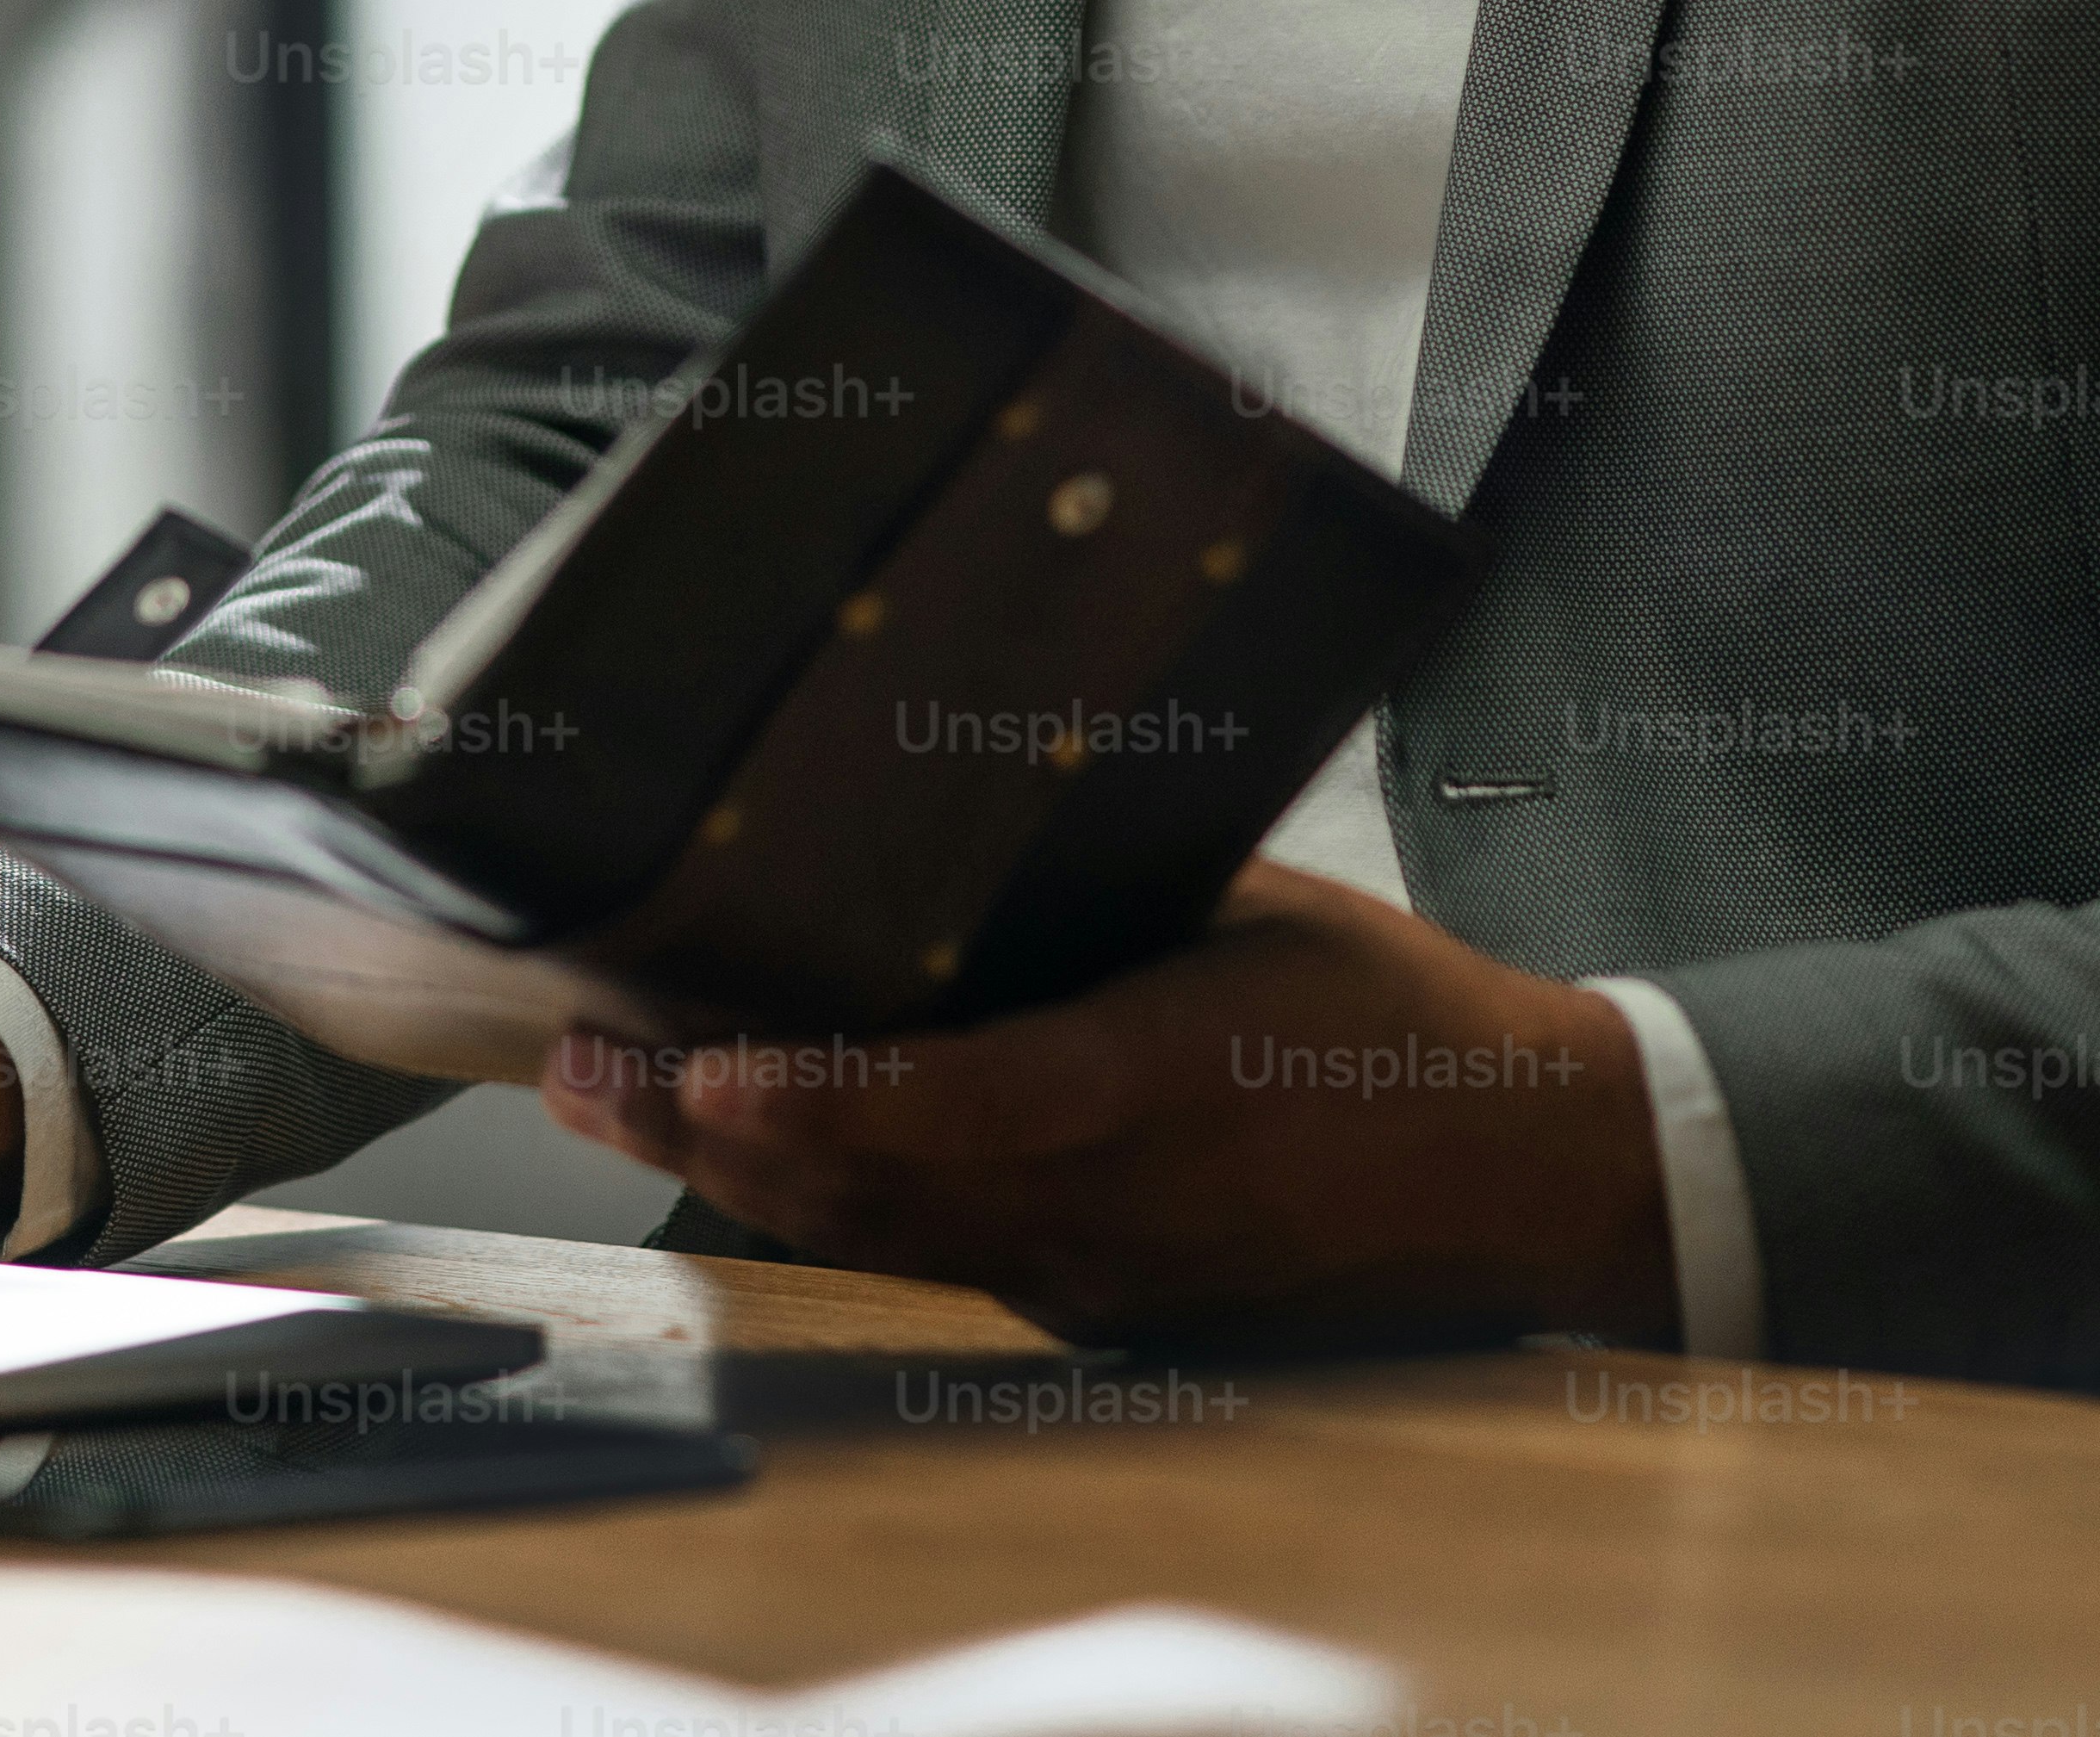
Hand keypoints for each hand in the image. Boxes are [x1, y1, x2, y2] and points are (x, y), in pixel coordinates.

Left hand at [538, 864, 1671, 1342]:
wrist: (1522, 1171)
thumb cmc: (1387, 1016)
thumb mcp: (1251, 908)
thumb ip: (1100, 887)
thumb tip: (947, 791)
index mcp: (1161, 1082)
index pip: (964, 1103)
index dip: (824, 1095)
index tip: (704, 1065)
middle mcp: (1112, 1206)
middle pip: (869, 1187)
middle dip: (704, 1127)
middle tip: (578, 1060)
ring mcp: (1097, 1275)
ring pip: (878, 1234)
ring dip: (738, 1167)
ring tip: (615, 1093)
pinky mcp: (1097, 1309)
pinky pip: (935, 1256)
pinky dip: (831, 1199)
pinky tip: (750, 1143)